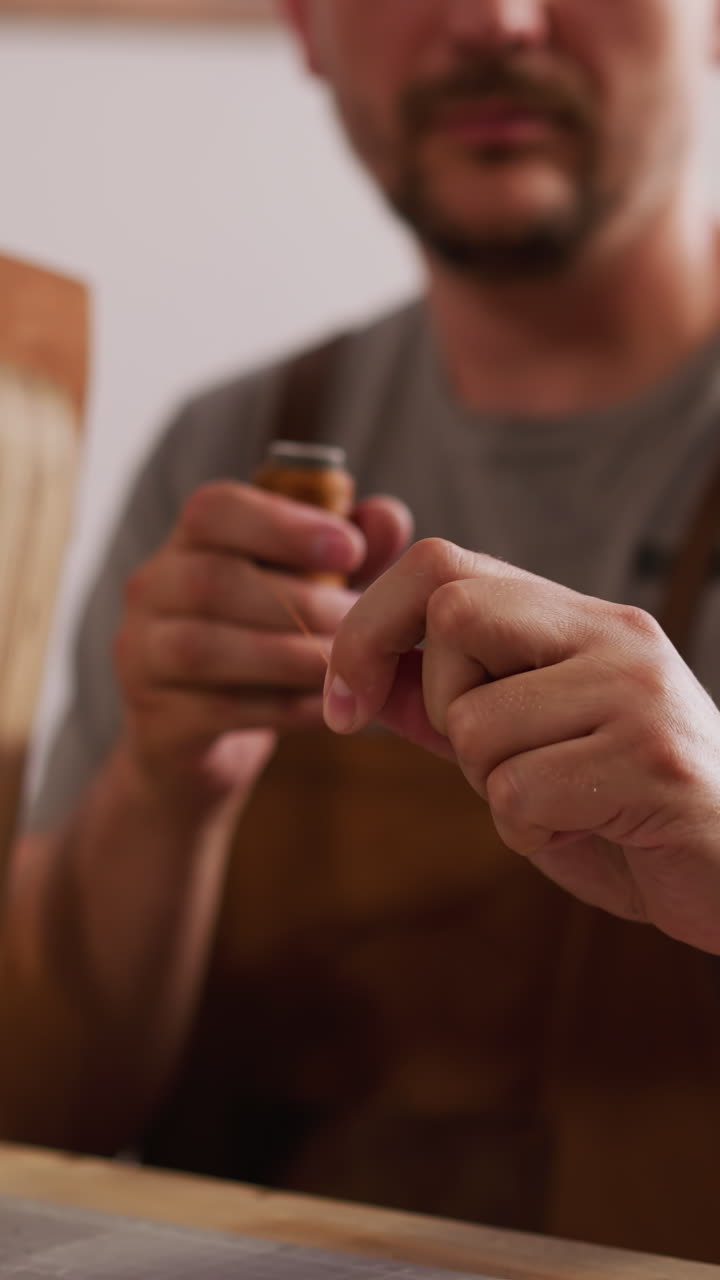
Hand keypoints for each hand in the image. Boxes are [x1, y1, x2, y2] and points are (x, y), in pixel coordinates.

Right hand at [114, 481, 411, 810]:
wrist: (201, 740)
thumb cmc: (266, 643)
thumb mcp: (310, 590)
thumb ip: (347, 551)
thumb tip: (387, 517)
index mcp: (190, 542)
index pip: (213, 509)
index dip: (283, 524)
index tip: (351, 550)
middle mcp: (152, 589)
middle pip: (210, 580)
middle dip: (300, 601)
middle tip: (360, 622)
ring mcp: (142, 656)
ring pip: (204, 647)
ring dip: (289, 655)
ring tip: (346, 664)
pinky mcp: (155, 719)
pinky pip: (219, 708)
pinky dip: (283, 707)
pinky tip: (328, 707)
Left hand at [324, 538, 719, 953]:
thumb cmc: (625, 812)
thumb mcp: (525, 751)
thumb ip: (454, 708)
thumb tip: (366, 679)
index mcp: (577, 620)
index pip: (442, 565)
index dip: (368, 627)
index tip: (344, 702)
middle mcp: (610, 633)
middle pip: (454, 611)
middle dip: (440, 703)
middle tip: (487, 758)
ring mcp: (634, 690)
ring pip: (476, 721)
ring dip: (490, 786)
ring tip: (559, 803)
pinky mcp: (650, 759)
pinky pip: (518, 793)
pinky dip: (527, 832)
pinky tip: (587, 832)